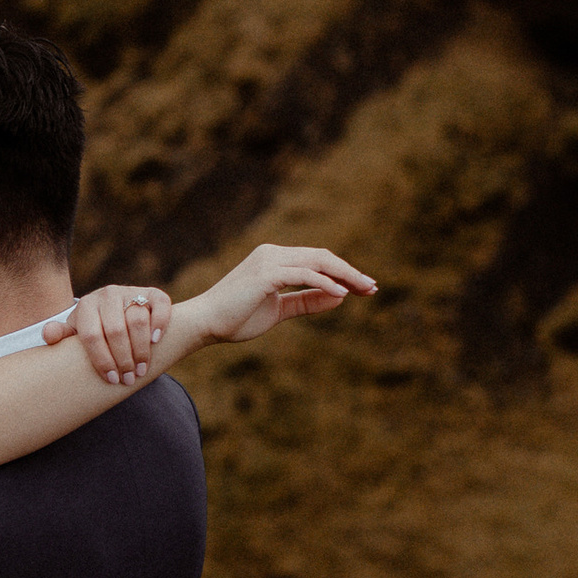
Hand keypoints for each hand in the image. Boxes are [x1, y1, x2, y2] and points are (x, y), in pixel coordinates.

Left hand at [47, 282, 172, 385]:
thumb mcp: (75, 332)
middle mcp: (107, 294)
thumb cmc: (93, 328)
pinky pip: (160, 305)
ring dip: (141, 349)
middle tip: (129, 379)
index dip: (102, 360)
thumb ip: (60, 334)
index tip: (110, 379)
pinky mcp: (152, 292)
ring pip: (138, 320)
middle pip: (116, 330)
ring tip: (142, 370)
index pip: (92, 335)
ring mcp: (130, 291)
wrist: (117, 310)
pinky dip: (160, 323)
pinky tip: (156, 341)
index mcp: (86, 305)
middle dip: (123, 360)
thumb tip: (48, 334)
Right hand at [194, 240, 378, 339]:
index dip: (343, 272)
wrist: (204, 324)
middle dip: (350, 271)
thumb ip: (306, 302)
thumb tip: (339, 297)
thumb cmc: (236, 319)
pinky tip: (342, 294)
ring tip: (364, 289)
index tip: (364, 287)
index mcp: (274, 259)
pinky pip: (303, 275)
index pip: (317, 260)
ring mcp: (268, 261)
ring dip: (344, 275)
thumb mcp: (279, 311)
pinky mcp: (265, 274)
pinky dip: (324, 283)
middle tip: (372, 287)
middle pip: (322, 257)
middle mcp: (272, 253)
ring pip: (317, 262)